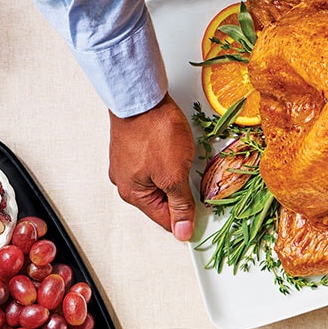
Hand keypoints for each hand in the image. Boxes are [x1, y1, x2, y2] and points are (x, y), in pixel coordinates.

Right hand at [108, 94, 196, 241]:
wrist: (141, 96)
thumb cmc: (155, 132)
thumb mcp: (174, 175)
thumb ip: (180, 205)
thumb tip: (183, 232)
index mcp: (133, 194)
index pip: (165, 220)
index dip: (187, 217)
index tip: (202, 209)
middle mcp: (125, 182)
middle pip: (161, 201)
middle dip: (180, 192)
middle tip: (190, 172)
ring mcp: (126, 164)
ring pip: (159, 182)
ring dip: (175, 174)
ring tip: (182, 156)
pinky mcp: (132, 148)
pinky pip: (154, 164)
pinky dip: (167, 160)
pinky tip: (174, 148)